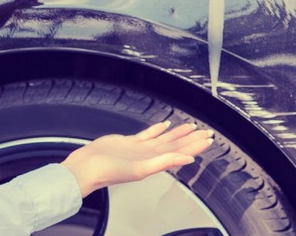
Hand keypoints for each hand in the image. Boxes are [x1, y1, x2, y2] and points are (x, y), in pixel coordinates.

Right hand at [60, 122, 213, 197]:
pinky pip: (147, 134)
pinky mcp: (128, 142)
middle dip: (191, 138)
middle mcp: (149, 156)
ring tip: (190, 127)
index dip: (195, 146)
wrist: (88, 167)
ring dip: (177, 133)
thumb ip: (165, 162)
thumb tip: (188, 160)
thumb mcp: (141, 169)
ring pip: (163, 139)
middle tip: (205, 131)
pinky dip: (156, 129)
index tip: (208, 139)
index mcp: (154, 162)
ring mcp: (139, 149)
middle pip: (175, 145)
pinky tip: (164, 125)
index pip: (181, 152)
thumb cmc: (109, 172)